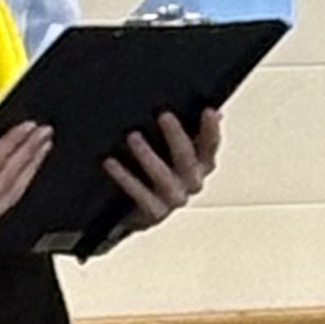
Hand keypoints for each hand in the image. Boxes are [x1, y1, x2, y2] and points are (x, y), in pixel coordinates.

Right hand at [0, 120, 53, 276]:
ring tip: (41, 150)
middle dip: (29, 155)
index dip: (13, 144)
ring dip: (28, 171)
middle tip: (44, 134)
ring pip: (10, 197)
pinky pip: (2, 208)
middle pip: (8, 181)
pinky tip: (23, 176)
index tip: (28, 127)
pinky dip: (16, 189)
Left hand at [100, 105, 222, 235]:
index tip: (208, 111)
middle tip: (164, 115)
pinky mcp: (155, 213)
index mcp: (201, 164)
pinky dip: (125, 177)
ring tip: (133, 137)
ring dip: (148, 155)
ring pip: (164, 177)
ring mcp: (174, 199)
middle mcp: (192, 182)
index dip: (211, 129)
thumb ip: (190, 130)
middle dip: (176, 136)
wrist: (137, 212)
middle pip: (187, 158)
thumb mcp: (172, 149)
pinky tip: (110, 162)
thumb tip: (214, 110)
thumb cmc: (157, 170)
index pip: (210, 146)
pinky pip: (140, 194)